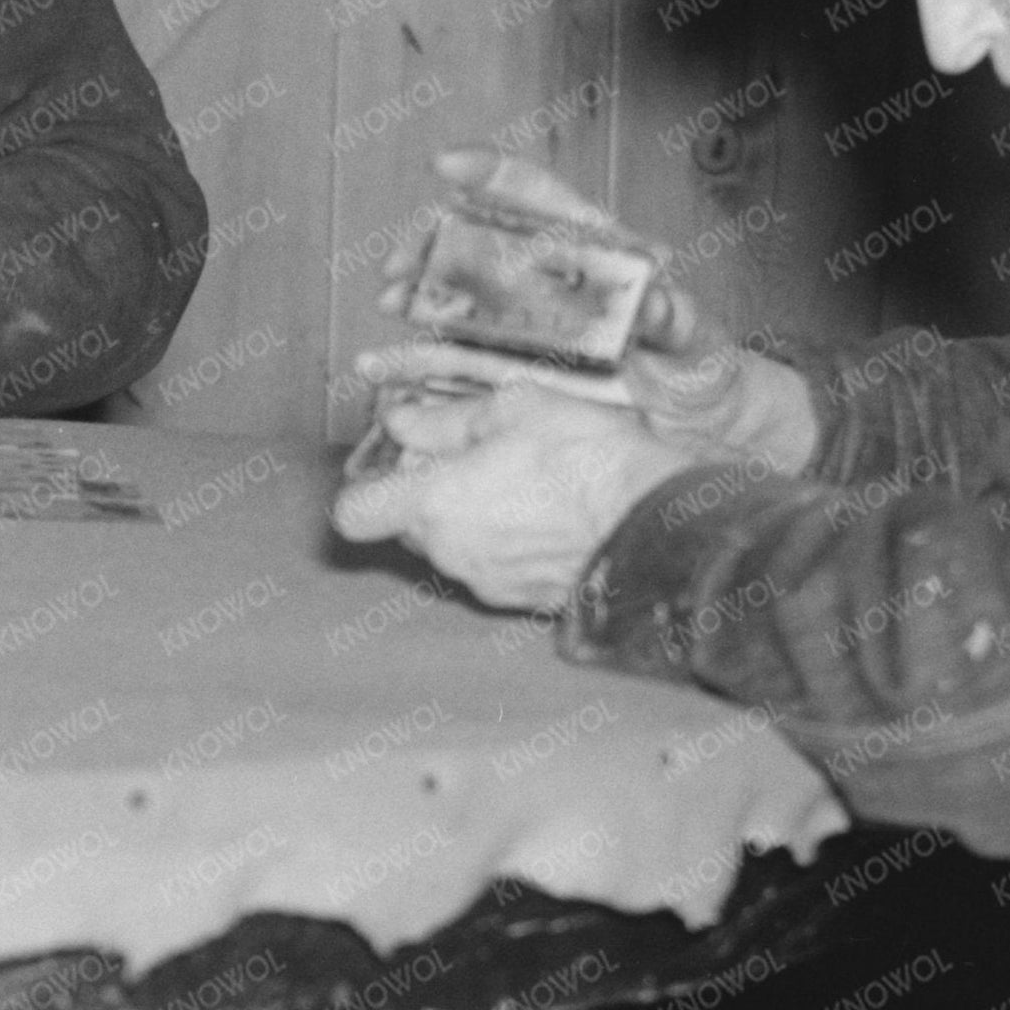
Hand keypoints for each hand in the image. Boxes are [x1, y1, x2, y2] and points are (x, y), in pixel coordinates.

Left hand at [331, 379, 710, 618]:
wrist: (655, 523)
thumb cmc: (587, 457)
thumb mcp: (516, 409)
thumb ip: (447, 420)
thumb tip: (402, 422)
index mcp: (433, 505)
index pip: (354, 515)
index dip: (366, 490)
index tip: (397, 465)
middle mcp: (450, 554)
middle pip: (408, 528)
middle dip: (428, 496)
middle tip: (476, 458)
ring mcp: (486, 583)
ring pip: (454, 548)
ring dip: (473, 518)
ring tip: (525, 481)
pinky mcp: (522, 601)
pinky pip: (495, 567)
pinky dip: (508, 542)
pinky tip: (548, 513)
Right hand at [419, 152, 812, 471]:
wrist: (698, 436)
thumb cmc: (704, 373)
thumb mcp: (697, 343)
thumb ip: (678, 322)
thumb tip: (657, 304)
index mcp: (593, 256)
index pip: (537, 201)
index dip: (491, 176)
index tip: (446, 164)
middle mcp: (549, 287)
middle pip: (478, 247)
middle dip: (431, 246)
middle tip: (399, 261)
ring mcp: (527, 333)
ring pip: (457, 305)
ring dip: (416, 301)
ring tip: (388, 303)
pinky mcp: (513, 380)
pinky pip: (458, 369)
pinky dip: (419, 369)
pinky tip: (386, 370)